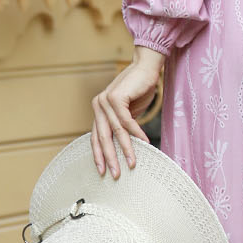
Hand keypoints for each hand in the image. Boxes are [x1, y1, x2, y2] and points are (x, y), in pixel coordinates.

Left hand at [90, 45, 165, 178]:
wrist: (146, 67)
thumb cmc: (139, 89)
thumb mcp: (128, 112)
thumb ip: (121, 126)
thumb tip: (123, 147)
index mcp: (98, 110)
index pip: (96, 137)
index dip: (99, 155)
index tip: (103, 171)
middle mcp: (98, 105)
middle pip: (102, 137)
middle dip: (110, 158)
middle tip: (115, 174)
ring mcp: (105, 100)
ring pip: (115, 131)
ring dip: (126, 149)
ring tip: (132, 163)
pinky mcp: (116, 97)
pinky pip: (126, 121)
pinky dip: (136, 133)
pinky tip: (144, 143)